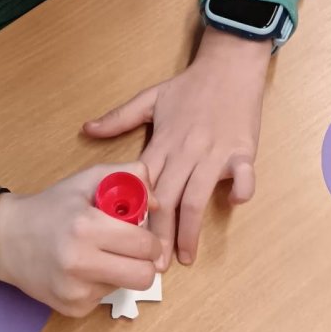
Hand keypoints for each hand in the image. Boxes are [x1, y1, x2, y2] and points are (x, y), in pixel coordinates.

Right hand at [0, 163, 160, 316]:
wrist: (5, 238)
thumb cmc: (51, 207)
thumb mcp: (87, 179)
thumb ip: (128, 177)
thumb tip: (158, 204)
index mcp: (87, 227)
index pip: (145, 245)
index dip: (149, 239)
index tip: (140, 234)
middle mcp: (80, 262)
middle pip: (144, 277)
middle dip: (145, 262)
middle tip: (131, 250)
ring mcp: (75, 291)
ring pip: (126, 287)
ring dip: (121, 271)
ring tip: (100, 255)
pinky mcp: (72, 309)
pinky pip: (105, 297)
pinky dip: (101, 283)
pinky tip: (82, 269)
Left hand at [82, 27, 270, 267]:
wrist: (228, 64)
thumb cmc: (190, 85)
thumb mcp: (150, 98)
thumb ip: (119, 118)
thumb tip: (87, 129)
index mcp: (164, 143)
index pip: (145, 187)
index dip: (136, 217)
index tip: (126, 243)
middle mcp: (186, 152)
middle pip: (168, 200)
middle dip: (160, 237)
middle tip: (154, 267)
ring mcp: (214, 152)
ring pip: (198, 197)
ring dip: (192, 230)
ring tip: (186, 257)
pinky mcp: (242, 149)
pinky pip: (243, 175)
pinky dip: (240, 190)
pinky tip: (234, 204)